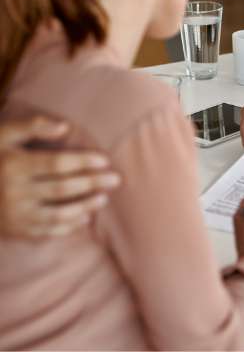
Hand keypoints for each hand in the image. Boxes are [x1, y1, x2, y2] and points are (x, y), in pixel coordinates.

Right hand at [0, 117, 119, 237]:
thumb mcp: (3, 134)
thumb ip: (32, 126)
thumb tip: (65, 127)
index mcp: (14, 165)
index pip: (56, 164)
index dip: (83, 163)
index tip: (104, 160)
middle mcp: (15, 192)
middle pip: (62, 188)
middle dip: (92, 183)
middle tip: (116, 179)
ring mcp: (15, 215)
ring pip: (57, 213)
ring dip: (84, 207)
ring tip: (103, 198)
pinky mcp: (14, 230)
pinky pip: (45, 231)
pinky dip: (66, 226)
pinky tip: (83, 218)